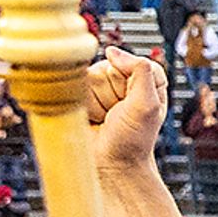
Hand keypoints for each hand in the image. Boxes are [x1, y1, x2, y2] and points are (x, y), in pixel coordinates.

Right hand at [84, 46, 182, 216]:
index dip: (131, 83)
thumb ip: (141, 71)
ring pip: (86, 77)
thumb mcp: (148, 106)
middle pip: (106, 69)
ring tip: (102, 118)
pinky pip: (69, 86)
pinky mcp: (77, 95)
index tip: (132, 104)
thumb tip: (111, 50)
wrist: (109, 166)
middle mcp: (120, 80)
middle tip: (115, 114)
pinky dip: (77, 104)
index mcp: (145, 80)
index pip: (134, 63)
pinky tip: (87, 118)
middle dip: (110, 93)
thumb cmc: (133, 141)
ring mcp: (97, 87)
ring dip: (93, 101)